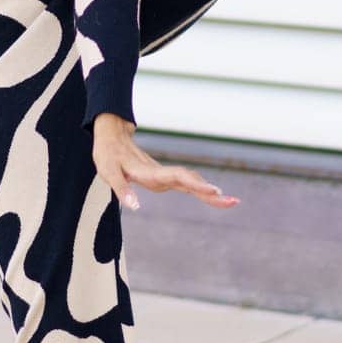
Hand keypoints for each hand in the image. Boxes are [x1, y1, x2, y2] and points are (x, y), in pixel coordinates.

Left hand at [92, 113, 239, 212]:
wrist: (113, 135)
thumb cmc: (108, 155)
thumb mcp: (109, 172)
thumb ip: (122, 189)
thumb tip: (135, 208)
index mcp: (150, 172)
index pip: (178, 178)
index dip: (197, 185)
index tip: (215, 191)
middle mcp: (160, 174)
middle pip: (190, 181)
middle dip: (210, 193)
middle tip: (233, 202)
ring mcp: (164, 175)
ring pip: (191, 182)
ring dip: (209, 192)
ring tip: (231, 202)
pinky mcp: (163, 177)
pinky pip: (185, 182)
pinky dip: (201, 189)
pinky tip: (213, 196)